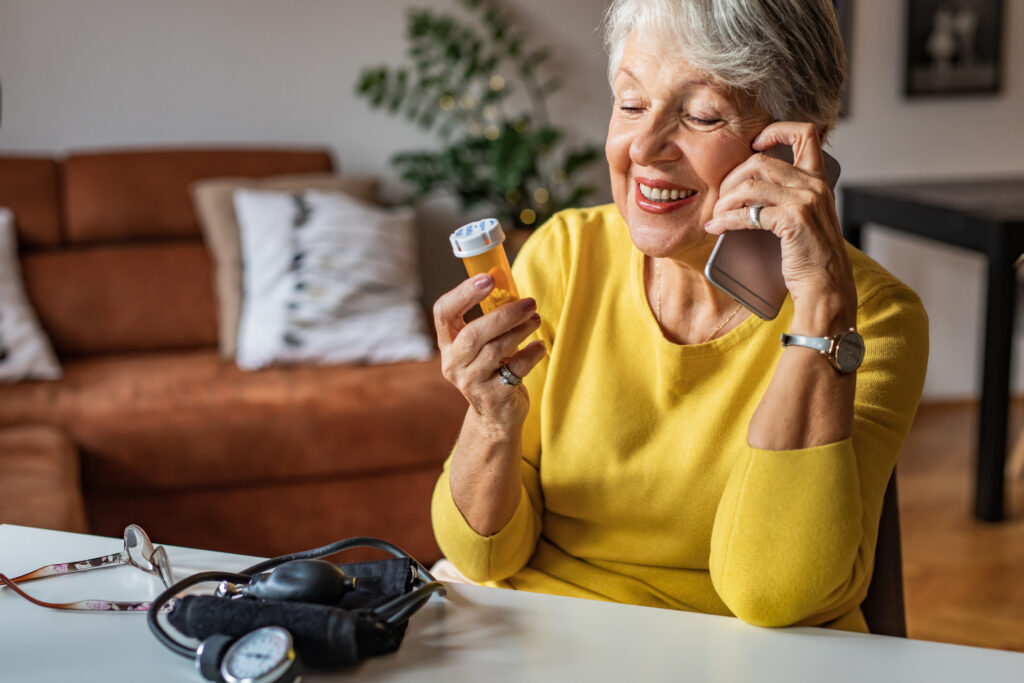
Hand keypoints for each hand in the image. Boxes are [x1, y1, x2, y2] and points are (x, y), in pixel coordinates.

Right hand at [433, 273, 545, 430]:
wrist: (496, 417)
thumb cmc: (493, 370)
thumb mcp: (483, 346)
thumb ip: (490, 321)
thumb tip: (512, 289)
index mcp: (448, 345)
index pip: (443, 313)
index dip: (463, 293)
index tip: (488, 278)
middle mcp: (454, 364)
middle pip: (472, 334)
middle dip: (503, 314)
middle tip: (528, 302)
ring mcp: (471, 383)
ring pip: (495, 350)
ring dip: (520, 331)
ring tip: (536, 319)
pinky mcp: (493, 397)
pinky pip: (515, 369)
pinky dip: (531, 354)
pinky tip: (539, 346)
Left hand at [705, 121, 856, 332]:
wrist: (826, 288)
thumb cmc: (810, 259)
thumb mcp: (804, 219)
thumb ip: (787, 199)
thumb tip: (744, 189)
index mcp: (818, 180)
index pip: (805, 133)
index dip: (776, 130)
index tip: (754, 145)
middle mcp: (814, 186)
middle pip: (761, 161)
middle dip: (731, 178)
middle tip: (719, 199)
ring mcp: (805, 201)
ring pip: (750, 184)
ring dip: (724, 201)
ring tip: (715, 216)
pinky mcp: (793, 221)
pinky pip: (749, 212)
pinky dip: (726, 219)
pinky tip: (716, 228)